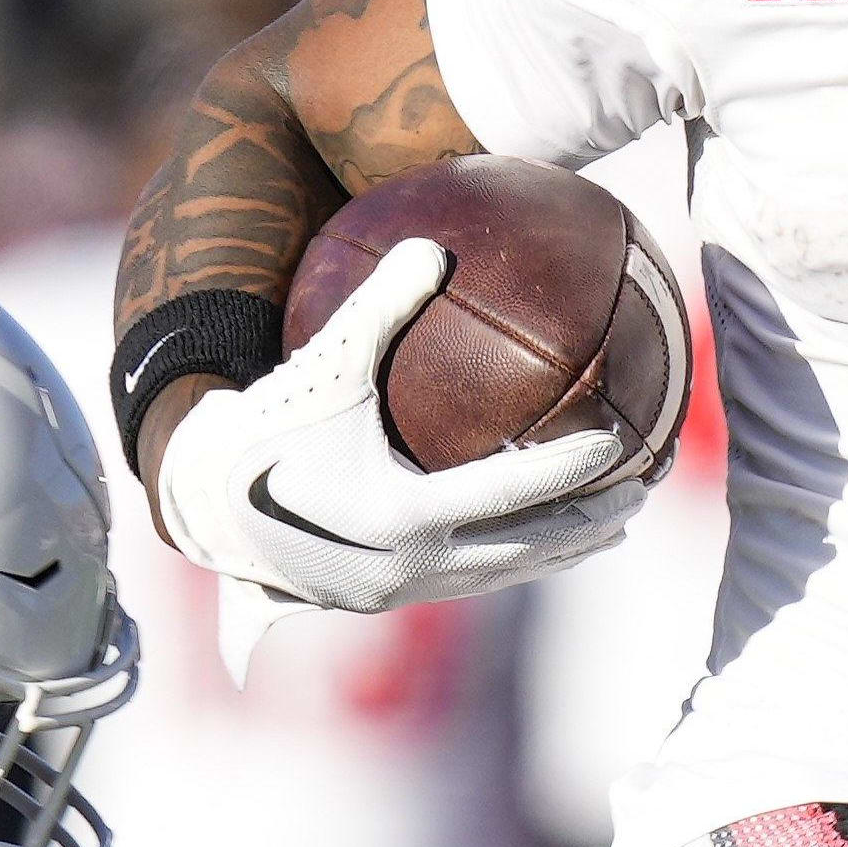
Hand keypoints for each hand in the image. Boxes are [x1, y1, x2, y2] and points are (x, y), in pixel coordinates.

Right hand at [148, 236, 648, 650]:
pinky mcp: (388, 601)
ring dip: (563, 553)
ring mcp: (401, 591)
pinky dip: (517, 562)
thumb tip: (431, 245)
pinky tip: (543, 542)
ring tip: (613, 528)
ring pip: (506, 576)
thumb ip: (379, 307)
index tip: (620, 446)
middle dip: (592, 522)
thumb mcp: (323, 365)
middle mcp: (409, 563)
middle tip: (643, 490)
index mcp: (401, 512)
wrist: (204, 507)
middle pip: (528, 548)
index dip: (572, 468)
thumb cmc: (266, 428)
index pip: (511, 489)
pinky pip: (472, 582)